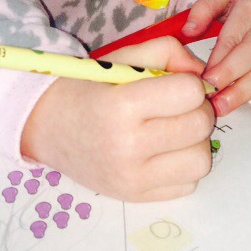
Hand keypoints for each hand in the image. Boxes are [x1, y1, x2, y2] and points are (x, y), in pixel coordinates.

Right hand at [21, 37, 214, 201]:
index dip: (189, 83)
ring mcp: (132, 179)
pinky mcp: (136, 198)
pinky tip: (163, 152)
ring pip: (201, 161)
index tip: (175, 84)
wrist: (49, 127)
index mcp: (122, 106)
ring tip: (173, 130)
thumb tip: (201, 74)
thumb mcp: (123, 58)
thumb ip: (167, 52)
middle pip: (200, 126)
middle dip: (197, 109)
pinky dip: (183, 167)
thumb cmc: (90, 87)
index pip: (190, 93)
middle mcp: (128, 147)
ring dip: (194, 142)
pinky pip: (188, 185)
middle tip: (178, 106)